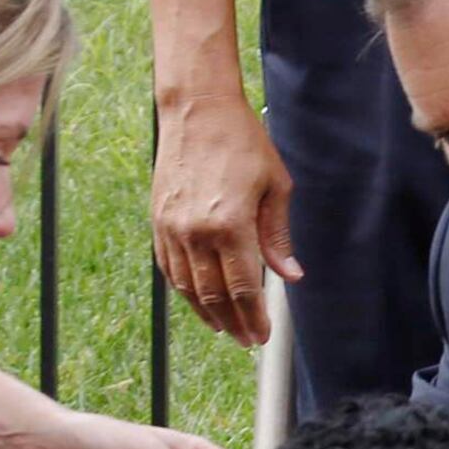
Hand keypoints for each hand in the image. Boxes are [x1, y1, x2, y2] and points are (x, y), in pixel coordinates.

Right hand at [151, 91, 297, 345]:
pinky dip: (184, 290)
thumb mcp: (274, 186)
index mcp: (230, 225)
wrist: (197, 109)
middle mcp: (196, 232)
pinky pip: (169, 268)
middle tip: (246, 340)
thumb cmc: (242, 141)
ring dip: (207, 313)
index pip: (242, 289)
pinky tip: (197, 299)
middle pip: (214, 296)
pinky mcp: (158, 220)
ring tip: (224, 328)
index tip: (262, 335)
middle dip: (233, 324)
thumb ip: (278, 235)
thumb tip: (290, 275)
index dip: (253, 318)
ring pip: (187, 288)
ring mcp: (172, 228)